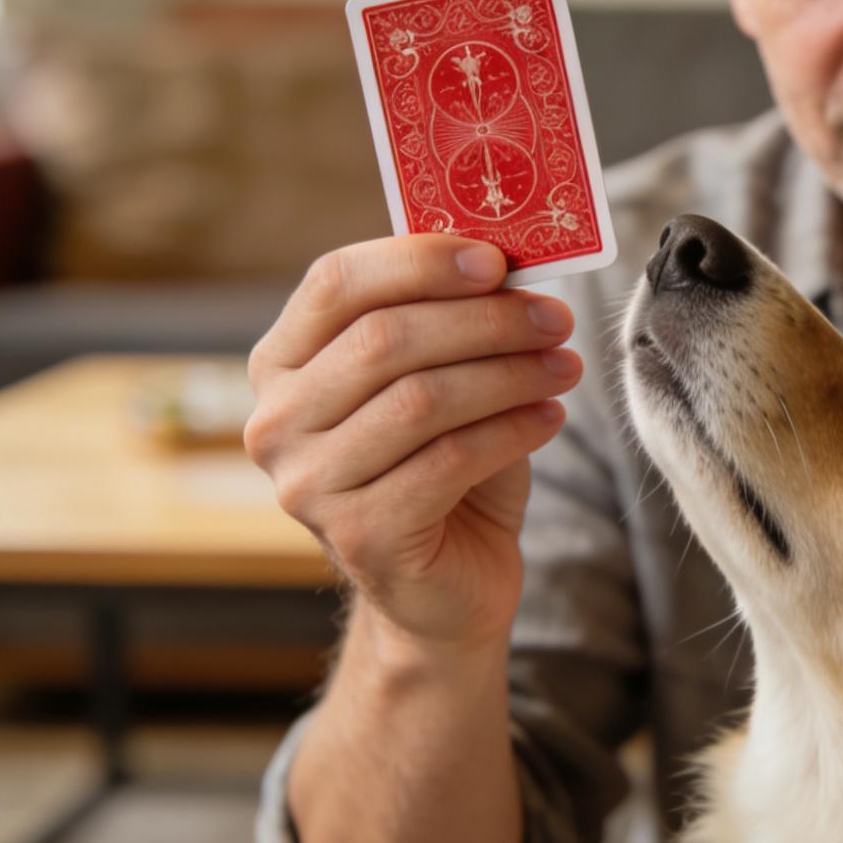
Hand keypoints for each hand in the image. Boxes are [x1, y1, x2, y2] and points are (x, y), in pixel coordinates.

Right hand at [244, 235, 582, 650]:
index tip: (497, 258)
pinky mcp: (358, 535)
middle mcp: (276, 422)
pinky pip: (448, 460)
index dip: (419, 260)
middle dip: (485, 320)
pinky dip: (512, 429)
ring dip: (508, 373)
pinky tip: (550, 415)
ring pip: (420, 399)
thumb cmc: (444, 468)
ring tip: (566, 366)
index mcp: (282, 363)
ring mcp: (307, 483)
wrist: (444, 586)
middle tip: (555, 317)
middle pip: (385, 340)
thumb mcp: (440, 380)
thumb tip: (505, 255)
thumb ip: (449, 320)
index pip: (336, 283)